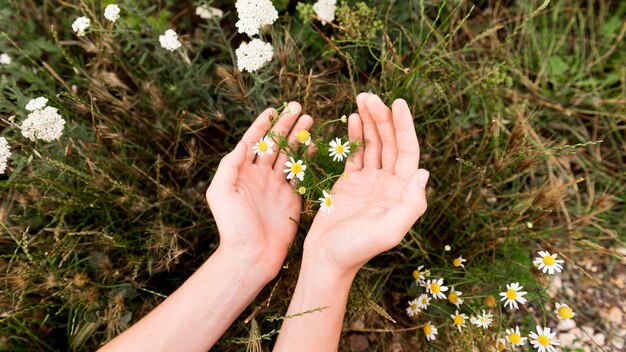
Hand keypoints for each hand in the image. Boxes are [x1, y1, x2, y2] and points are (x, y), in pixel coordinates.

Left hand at [206, 102, 312, 278]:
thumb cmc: (232, 226)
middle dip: (286, 125)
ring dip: (298, 136)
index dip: (263, 124)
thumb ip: (230, 165)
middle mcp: (260, 176)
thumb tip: (244, 142)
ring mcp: (277, 186)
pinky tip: (314, 144)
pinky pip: (300, 173)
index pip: (253, 141)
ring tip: (309, 120)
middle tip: (299, 108)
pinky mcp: (292, 198)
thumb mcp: (221, 192)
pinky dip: (307, 157)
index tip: (274, 108)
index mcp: (242, 172)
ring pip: (289, 154)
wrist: (251, 255)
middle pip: (275, 143)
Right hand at [304, 93, 428, 274]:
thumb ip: (410, 204)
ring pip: (373, 145)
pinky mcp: (350, 183)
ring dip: (370, 122)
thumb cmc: (357, 248)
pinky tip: (353, 118)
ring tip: (362, 99)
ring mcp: (370, 182)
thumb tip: (423, 172)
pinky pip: (356, 153)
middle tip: (369, 96)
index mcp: (401, 192)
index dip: (404, 126)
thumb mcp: (389, 230)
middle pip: (389, 143)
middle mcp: (389, 184)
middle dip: (382, 118)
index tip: (397, 102)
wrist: (328, 259)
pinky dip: (356, 135)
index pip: (407, 151)